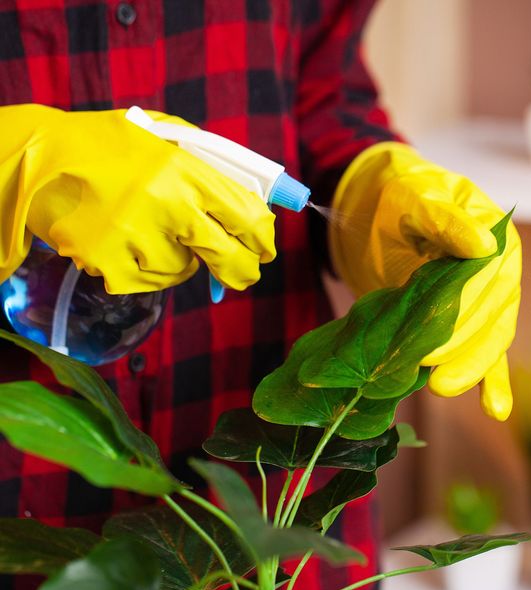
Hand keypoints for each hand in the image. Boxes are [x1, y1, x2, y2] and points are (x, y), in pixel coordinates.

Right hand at [0, 105, 275, 293]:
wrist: (38, 158)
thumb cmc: (111, 147)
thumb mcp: (167, 139)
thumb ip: (214, 168)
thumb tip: (262, 203)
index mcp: (187, 169)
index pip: (249, 216)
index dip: (263, 240)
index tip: (264, 249)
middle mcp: (167, 204)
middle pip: (228, 257)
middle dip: (242, 271)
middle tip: (241, 275)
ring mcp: (136, 236)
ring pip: (184, 271)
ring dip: (179, 260)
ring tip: (149, 231)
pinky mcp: (108, 262)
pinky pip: (147, 282)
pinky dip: (144, 270)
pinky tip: (125, 243)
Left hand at [330, 142, 520, 420]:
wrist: (375, 209)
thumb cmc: (397, 196)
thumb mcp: (413, 196)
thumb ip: (445, 219)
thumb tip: (484, 245)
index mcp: (496, 234)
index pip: (490, 278)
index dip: (468, 306)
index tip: (439, 330)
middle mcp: (499, 271)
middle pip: (492, 314)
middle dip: (463, 343)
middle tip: (429, 364)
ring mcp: (486, 300)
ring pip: (491, 339)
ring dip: (472, 367)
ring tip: (443, 386)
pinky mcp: (467, 323)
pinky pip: (489, 355)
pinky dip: (493, 382)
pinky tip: (496, 409)